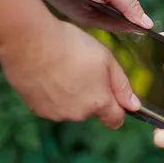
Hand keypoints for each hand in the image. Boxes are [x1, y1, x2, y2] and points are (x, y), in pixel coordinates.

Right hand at [0, 19, 140, 128]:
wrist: (29, 42)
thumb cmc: (72, 46)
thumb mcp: (106, 60)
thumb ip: (122, 86)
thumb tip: (134, 106)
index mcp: (99, 103)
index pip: (115, 120)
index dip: (117, 109)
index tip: (113, 96)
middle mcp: (78, 114)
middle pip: (91, 110)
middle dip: (91, 95)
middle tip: (82, 68)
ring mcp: (55, 114)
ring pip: (70, 107)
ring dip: (70, 94)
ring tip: (63, 68)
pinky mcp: (36, 109)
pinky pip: (51, 104)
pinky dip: (52, 94)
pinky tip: (48, 73)